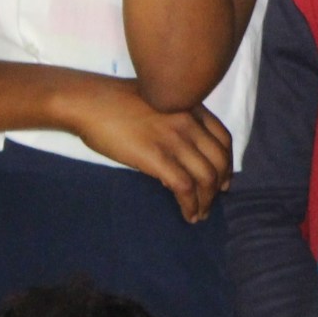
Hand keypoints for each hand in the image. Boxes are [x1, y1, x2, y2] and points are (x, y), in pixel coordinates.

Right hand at [66, 79, 231, 220]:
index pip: (224, 139)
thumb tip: (182, 156)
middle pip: (219, 160)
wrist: (89, 102)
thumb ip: (177, 121)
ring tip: (199, 214)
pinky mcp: (157, 157)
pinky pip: (185, 187)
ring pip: (207, 177)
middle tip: (211, 201)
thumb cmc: (116, 102)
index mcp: (191, 106)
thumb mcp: (159, 103)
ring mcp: (174, 139)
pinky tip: (187, 214)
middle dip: (219, 186)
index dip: (227, 164)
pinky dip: (191, 205)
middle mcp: (189, 122)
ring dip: (207, 201)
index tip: (223, 180)